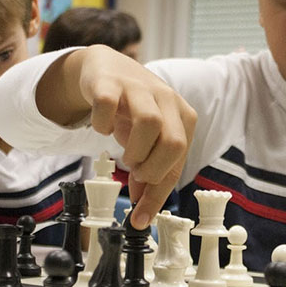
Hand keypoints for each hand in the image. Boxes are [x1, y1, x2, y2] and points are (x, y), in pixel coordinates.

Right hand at [78, 46, 196, 228]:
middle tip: (136, 172)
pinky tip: (102, 128)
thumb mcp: (147, 140)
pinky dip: (102, 125)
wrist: (106, 68)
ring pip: (149, 123)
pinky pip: (107, 105)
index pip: (178, 162)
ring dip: (134, 151)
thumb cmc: (131, 109)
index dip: (158, 195)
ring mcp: (138, 87)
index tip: (141, 219)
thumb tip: (142, 209)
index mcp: (183, 116)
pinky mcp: (109, 82)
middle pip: (174, 142)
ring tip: (124, 156)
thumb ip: (149, 170)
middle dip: (152, 169)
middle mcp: (166, 99)